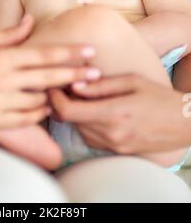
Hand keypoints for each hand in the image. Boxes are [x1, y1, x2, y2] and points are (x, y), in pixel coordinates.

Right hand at [0, 15, 95, 136]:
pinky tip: (46, 104)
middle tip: (97, 72)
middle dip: (75, 74)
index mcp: (0, 58)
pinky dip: (39, 111)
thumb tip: (31, 19)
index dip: (68, 52)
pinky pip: (27, 118)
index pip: (42, 54)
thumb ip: (10, 34)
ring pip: (39, 100)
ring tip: (70, 89)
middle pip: (47, 77)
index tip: (89, 50)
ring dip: (55, 94)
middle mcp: (1, 80)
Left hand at [49, 74, 190, 153]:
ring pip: (78, 129)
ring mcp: (114, 145)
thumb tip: (74, 85)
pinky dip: (85, 123)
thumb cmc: (159, 97)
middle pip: (70, 120)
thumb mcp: (132, 81)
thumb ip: (101, 85)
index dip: (54, 97)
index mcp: (114, 113)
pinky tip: (94, 109)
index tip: (53, 83)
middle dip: (62, 102)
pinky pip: (91, 138)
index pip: (69, 110)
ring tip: (80, 95)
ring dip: (74, 113)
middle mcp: (111, 133)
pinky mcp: (117, 150)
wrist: (185, 123)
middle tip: (64, 84)